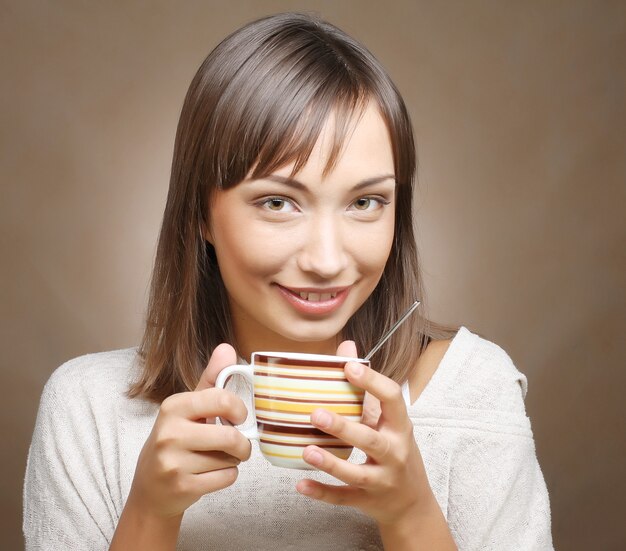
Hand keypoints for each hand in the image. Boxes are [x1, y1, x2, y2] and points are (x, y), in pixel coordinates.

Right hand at [127, 344, 251, 518]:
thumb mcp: (189, 408)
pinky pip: (226, 478)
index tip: (238, 417)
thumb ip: (211, 379)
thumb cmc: (176, 441)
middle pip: (230, 436)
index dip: (239, 410)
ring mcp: (173, 462)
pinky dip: (227, 477)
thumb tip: (226, 348)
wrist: (150, 489)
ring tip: (215, 459)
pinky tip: (210, 474)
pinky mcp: (182, 487)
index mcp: (173, 406)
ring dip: (232, 461)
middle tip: (238, 445)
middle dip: (242, 443)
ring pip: (229, 459)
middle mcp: (170, 432)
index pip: (221, 399)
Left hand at [295, 341, 434, 526]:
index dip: (372, 382)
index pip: (392, 399)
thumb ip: (368, 387)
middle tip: (316, 413)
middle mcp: (394, 453)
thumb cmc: (396, 451)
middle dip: (344, 428)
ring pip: (356, 473)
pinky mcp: (367, 501)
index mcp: (399, 427)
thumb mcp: (389, 420)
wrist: (412, 503)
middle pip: (371, 440)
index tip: (349, 367)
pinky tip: (301, 484)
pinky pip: (343, 497)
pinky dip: (322, 492)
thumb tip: (347, 348)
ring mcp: (381, 480)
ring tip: (307, 450)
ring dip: (330, 463)